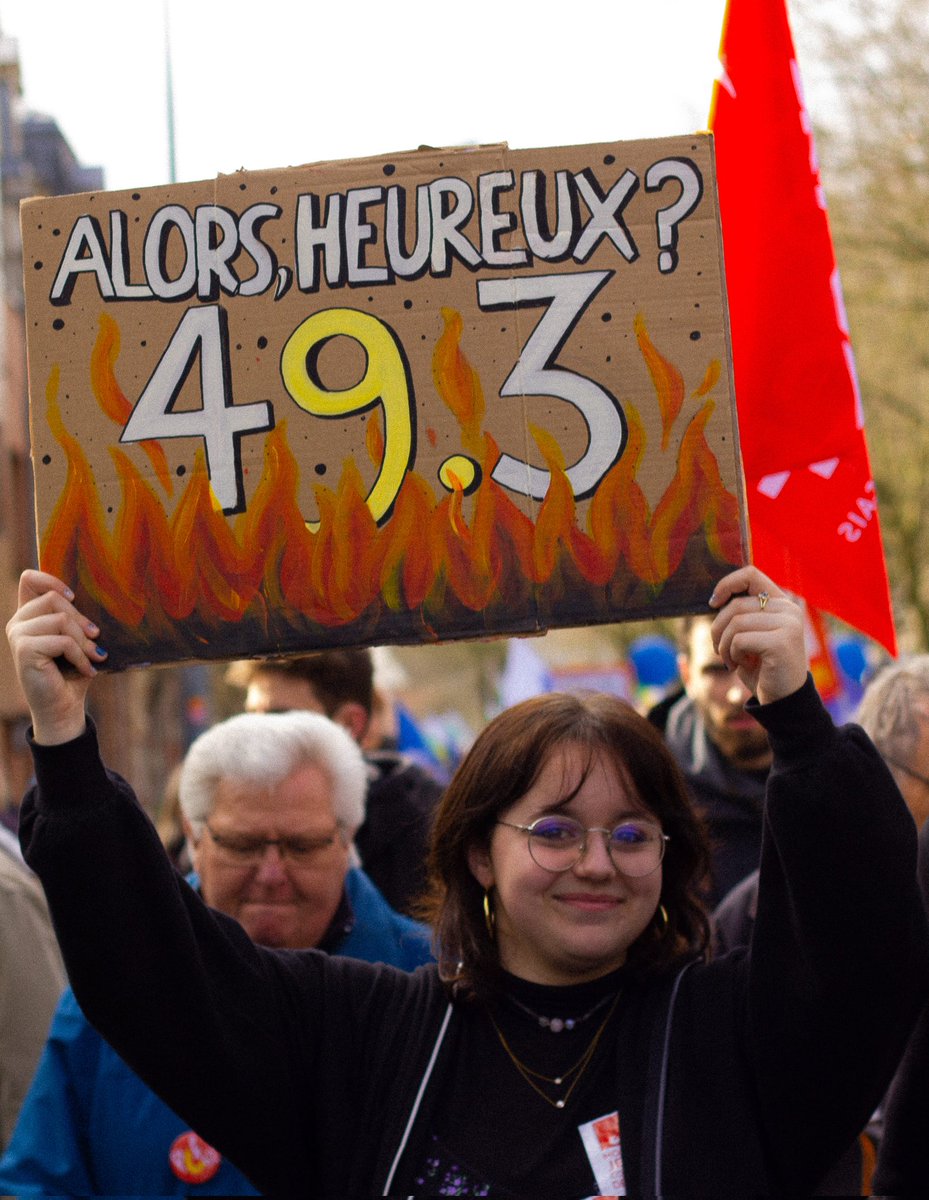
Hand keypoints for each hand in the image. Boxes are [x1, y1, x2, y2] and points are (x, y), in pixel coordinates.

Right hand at [6, 570, 107, 744]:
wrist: (63, 706)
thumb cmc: (72, 672)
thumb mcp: (76, 639)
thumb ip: (76, 618)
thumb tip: (100, 595)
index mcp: (29, 615)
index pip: (29, 579)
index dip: (52, 579)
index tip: (74, 596)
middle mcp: (18, 622)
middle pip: (53, 598)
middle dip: (82, 619)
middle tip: (96, 639)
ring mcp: (18, 635)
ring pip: (61, 620)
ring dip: (84, 641)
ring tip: (95, 657)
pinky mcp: (24, 650)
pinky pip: (63, 641)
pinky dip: (81, 656)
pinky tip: (87, 670)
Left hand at [708, 566, 807, 705]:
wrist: (783, 700)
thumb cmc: (761, 668)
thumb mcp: (748, 636)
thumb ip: (739, 615)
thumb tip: (715, 600)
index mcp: (781, 603)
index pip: (750, 575)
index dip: (726, 584)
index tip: (713, 603)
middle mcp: (789, 609)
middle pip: (735, 605)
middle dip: (717, 629)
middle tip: (719, 650)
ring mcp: (789, 624)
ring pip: (735, 622)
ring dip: (723, 645)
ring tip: (731, 660)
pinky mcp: (782, 642)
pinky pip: (740, 639)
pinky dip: (732, 654)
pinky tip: (742, 666)